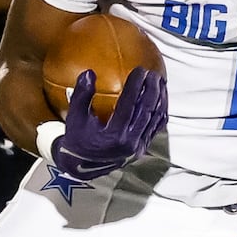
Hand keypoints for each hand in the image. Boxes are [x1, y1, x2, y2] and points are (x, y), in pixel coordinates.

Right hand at [51, 67, 166, 180]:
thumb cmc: (77, 139)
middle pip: (147, 110)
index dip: (136, 85)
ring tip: (159, 81)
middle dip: (152, 89)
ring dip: (160, 98)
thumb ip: (82, 95)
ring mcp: (139, 146)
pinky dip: (161, 110)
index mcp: (113, 136)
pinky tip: (161, 97)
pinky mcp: (143, 148)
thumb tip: (89, 73)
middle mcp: (130, 142)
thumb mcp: (74, 118)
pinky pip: (157, 127)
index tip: (139, 70)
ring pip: (155, 119)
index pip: (129, 105)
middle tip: (152, 73)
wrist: (82, 166)